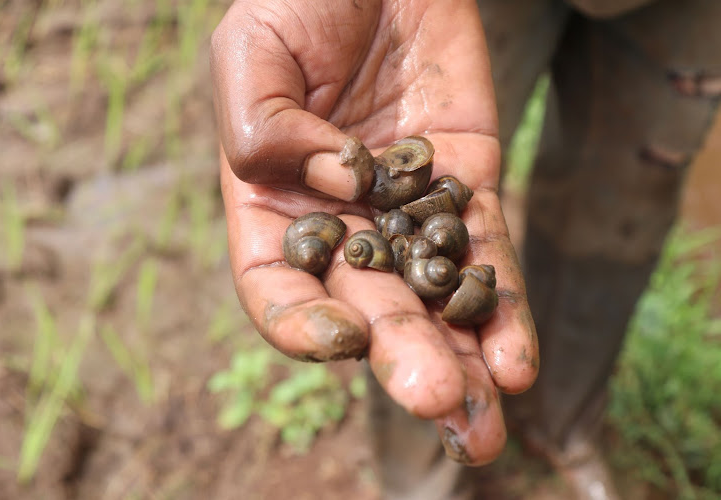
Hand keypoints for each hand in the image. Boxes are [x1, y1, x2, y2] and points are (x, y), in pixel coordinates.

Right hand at [211, 0, 537, 464]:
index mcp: (270, 203)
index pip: (277, 287)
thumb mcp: (251, 52)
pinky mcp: (467, 186)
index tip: (346, 340)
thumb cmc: (301, 0)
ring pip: (433, 300)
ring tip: (483, 425)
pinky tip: (515, 363)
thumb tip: (340, 188)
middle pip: (369, 310)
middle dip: (404, 360)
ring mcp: (407, 212)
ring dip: (460, 364)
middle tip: (441, 406)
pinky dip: (502, 309)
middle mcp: (340, 223)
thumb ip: (264, 127)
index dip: (302, 325)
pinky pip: (487, 254)